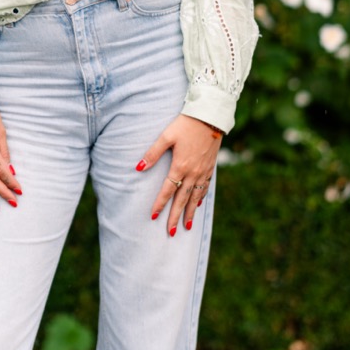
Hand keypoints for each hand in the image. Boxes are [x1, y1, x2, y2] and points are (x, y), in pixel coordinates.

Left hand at [135, 113, 221, 236]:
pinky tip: (198, 204)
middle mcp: (193, 172)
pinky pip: (205, 187)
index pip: (167, 190)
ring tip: (187, 226)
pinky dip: (201, 198)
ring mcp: (203, 171)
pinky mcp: (210, 167)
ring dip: (190, 212)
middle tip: (171, 232)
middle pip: (182, 199)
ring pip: (195, 197)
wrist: (210, 116)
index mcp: (180, 166)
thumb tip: (138, 167)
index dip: (160, 204)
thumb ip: (153, 153)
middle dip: (176, 216)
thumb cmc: (186, 124)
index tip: (154, 217)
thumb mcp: (166, 136)